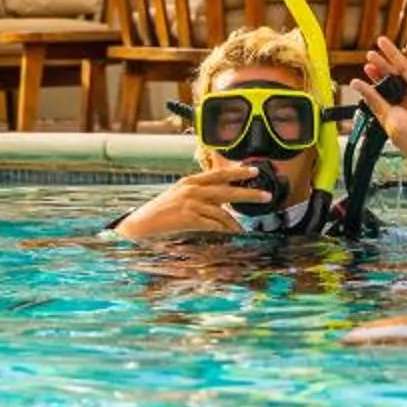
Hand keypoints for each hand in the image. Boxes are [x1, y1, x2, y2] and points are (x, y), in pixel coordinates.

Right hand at [112, 162, 261, 239]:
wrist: (141, 224)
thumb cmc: (160, 212)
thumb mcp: (178, 196)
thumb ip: (197, 195)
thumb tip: (219, 201)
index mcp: (190, 181)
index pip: (218, 174)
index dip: (237, 172)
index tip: (254, 171)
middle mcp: (192, 189)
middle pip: (226, 190)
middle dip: (248, 193)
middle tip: (265, 195)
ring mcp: (190, 203)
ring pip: (222, 211)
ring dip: (236, 222)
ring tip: (245, 229)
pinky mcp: (188, 217)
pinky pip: (213, 224)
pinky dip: (223, 230)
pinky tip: (230, 235)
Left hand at [346, 37, 406, 162]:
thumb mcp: (384, 114)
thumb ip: (372, 97)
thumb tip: (356, 83)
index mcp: (396, 104)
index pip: (384, 84)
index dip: (376, 74)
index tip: (367, 66)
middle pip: (394, 74)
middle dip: (383, 61)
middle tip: (371, 52)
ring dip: (396, 55)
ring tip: (383, 44)